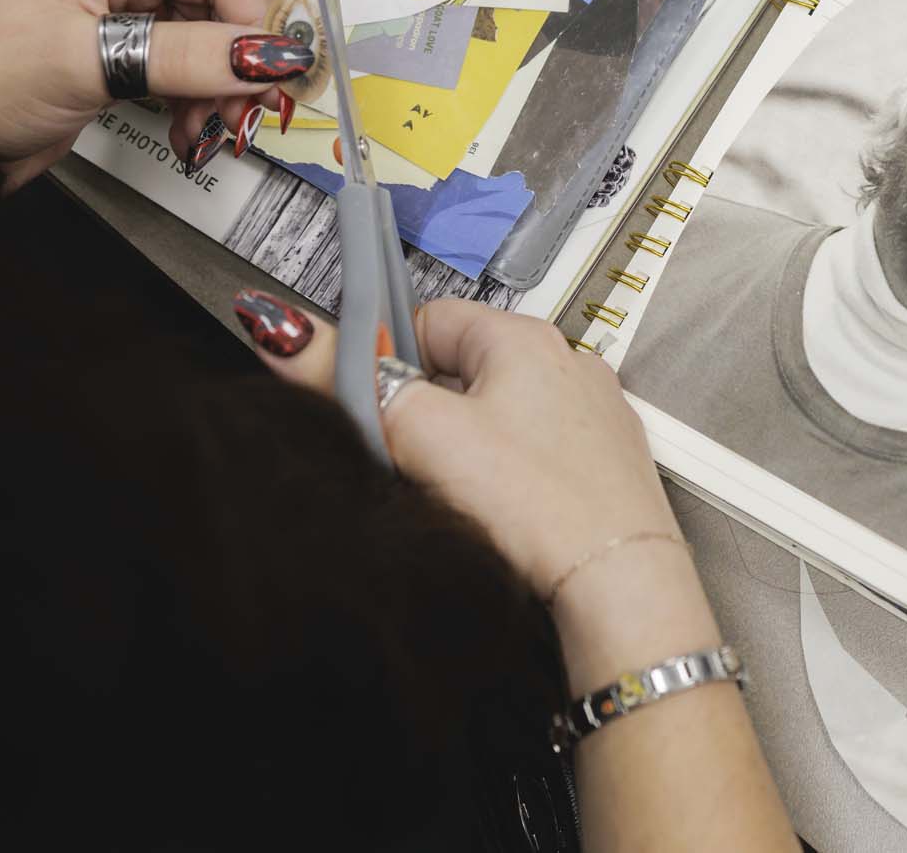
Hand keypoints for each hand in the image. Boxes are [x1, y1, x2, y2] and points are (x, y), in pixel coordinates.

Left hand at [0, 0, 313, 189]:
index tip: (269, 75)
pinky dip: (198, 102)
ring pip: (211, 42)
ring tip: (208, 129)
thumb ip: (184, 57)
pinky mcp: (124, 51)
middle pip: (221, 4)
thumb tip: (262, 55)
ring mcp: (126, 10)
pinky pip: (187, 69)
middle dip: (238, 63)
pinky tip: (191, 129)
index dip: (253, 21)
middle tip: (243, 114)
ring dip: (219, 91)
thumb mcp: (89, 62)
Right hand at [233, 291, 682, 597]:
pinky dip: (506, 481)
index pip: (425, 316)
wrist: (620, 589)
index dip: (383, 356)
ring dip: (464, 448)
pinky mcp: (602, 471)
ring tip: (451, 492)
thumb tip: (287, 334)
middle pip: (459, 369)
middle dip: (424, 410)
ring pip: (496, 417)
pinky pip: (531, 459)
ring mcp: (592, 419)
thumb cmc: (542, 506)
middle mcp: (568, 365)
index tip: (363, 395)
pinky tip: (495, 515)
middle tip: (405, 454)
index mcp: (524, 336)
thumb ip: (351, 378)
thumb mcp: (421, 433)